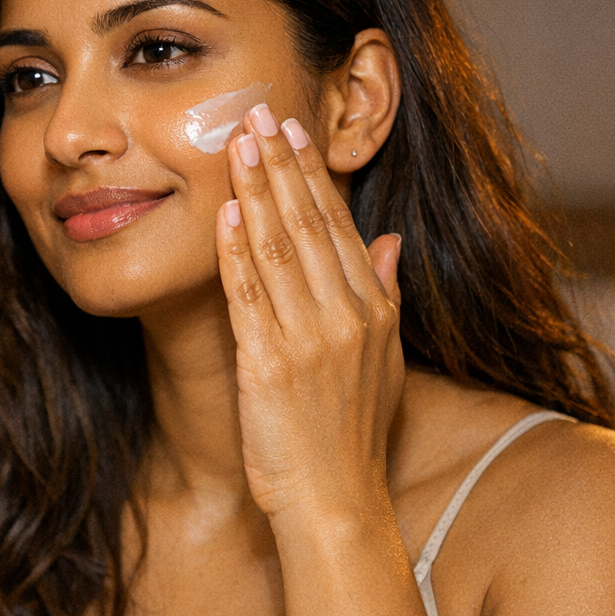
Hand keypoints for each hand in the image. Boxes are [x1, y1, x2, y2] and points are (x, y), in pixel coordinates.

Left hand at [216, 103, 403, 521]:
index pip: (340, 226)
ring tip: (237, 145)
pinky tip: (224, 215)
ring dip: (255, 192)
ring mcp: (309, 340)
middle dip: (281, 164)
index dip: (313, 175)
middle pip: (309, 225)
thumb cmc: (353, 437)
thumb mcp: (386, 362)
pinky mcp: (270, 365)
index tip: (295, 131)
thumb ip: (387, 294)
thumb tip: (390, 240)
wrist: (335, 503)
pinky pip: (249, 296)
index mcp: (374, 312)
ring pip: (278, 249)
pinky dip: (235, 252)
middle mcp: (346, 318)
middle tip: (258, 112)